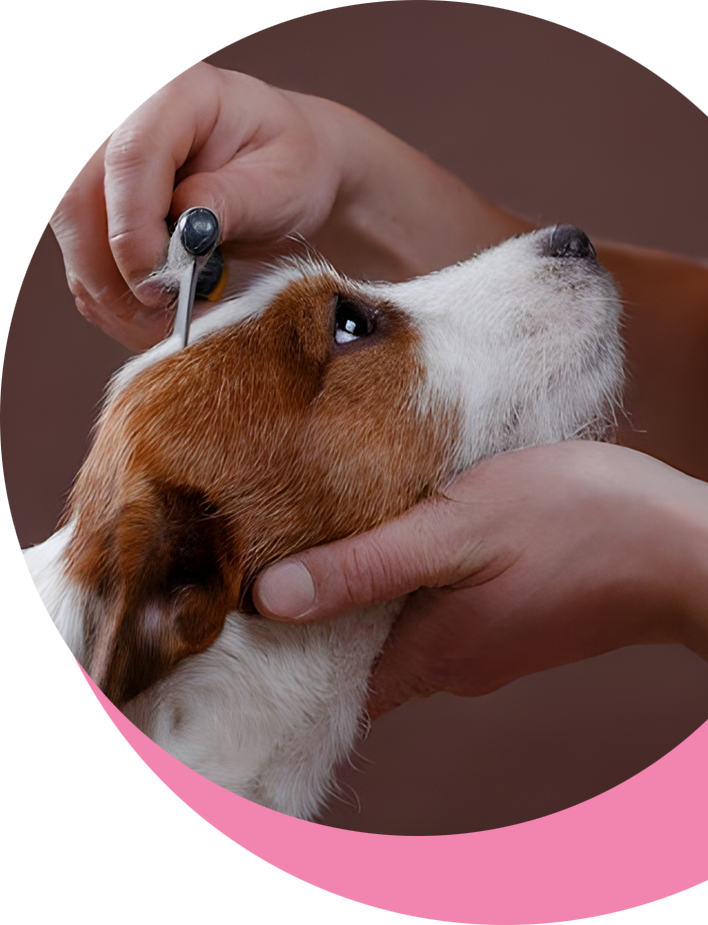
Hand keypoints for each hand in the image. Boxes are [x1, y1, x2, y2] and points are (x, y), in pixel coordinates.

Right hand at [48, 62, 531, 350]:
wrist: (314, 172)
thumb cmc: (312, 165)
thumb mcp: (288, 180)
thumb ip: (229, 206)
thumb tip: (181, 241)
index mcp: (175, 99)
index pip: (123, 161)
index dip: (136, 229)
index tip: (166, 284)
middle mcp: (136, 130)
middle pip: (77, 204)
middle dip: (113, 273)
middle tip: (162, 320)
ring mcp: (123, 175)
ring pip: (77, 244)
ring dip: (112, 298)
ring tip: (169, 329)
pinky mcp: (124, 218)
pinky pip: (95, 268)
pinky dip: (119, 305)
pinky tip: (164, 322)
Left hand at [252, 442, 707, 719]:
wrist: (681, 546)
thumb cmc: (576, 526)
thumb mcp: (454, 529)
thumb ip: (363, 567)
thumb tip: (271, 599)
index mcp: (428, 652)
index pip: (328, 683)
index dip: (283, 652)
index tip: (246, 609)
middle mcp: (453, 664)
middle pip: (360, 655)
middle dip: (321, 613)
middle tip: (283, 551)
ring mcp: (486, 645)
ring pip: (401, 629)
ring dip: (369, 590)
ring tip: (339, 532)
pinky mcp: (511, 618)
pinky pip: (441, 610)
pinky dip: (413, 580)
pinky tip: (411, 534)